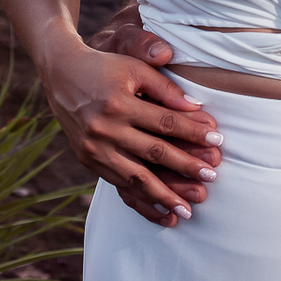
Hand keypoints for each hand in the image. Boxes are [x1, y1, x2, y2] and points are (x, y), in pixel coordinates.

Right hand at [86, 1, 219, 218]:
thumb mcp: (134, 68)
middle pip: (153, 153)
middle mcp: (105, 130)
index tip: (217, 141)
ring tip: (188, 210)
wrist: (63, 75)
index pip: (164, 122)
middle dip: (185, 167)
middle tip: (210, 178)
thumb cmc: (106, 67)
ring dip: (164, 195)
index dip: (192, 132)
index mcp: (119, 104)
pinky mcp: (89, 161)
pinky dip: (141, 201)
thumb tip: (196, 108)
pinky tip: (160, 213)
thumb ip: (165, 88)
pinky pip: (119, 186)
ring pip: (136, 178)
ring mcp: (95, 150)